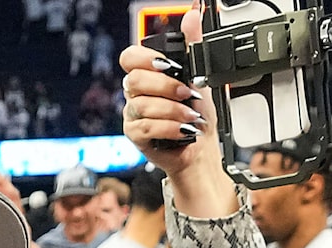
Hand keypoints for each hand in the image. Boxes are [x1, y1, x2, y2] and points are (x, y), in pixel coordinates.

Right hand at [120, 16, 231, 216]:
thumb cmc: (197, 115)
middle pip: (135, 80)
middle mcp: (136, 93)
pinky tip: (183, 130)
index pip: (130, 58)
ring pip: (143, 105)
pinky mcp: (135, 135)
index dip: (147, 59)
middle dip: (166, 87)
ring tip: (189, 116)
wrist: (201, 148)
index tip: (169, 66)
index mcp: (147, 75)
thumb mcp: (199, 76)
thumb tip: (193, 15)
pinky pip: (146, 127)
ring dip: (172, 111)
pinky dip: (169, 128)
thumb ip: (193, 44)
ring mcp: (133, 114)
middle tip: (187, 94)